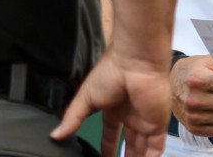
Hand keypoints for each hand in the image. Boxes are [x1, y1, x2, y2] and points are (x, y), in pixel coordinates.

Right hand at [50, 51, 169, 156]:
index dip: (108, 147)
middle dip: (126, 156)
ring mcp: (145, 119)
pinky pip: (156, 147)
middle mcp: (131, 115)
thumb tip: (55, 135)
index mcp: (114, 108)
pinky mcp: (157, 124)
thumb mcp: (85, 98)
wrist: (135, 63)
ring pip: (143, 147)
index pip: (111, 133)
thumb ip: (72, 118)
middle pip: (129, 143)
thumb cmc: (110, 72)